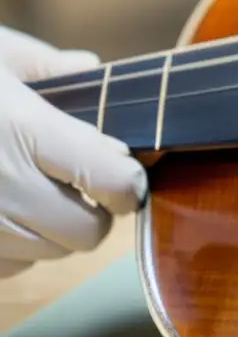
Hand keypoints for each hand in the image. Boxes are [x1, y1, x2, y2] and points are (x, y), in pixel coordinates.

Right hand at [0, 27, 147, 278]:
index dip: (127, 181)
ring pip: (45, 255)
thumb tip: (89, 67)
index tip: (124, 175)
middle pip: (86, 232)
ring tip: (27, 194)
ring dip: (50, 233)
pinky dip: (9, 251)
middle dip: (93, 212)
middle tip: (80, 187)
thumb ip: (42, 65)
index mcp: (21, 129)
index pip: (109, 178)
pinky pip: (3, 270)